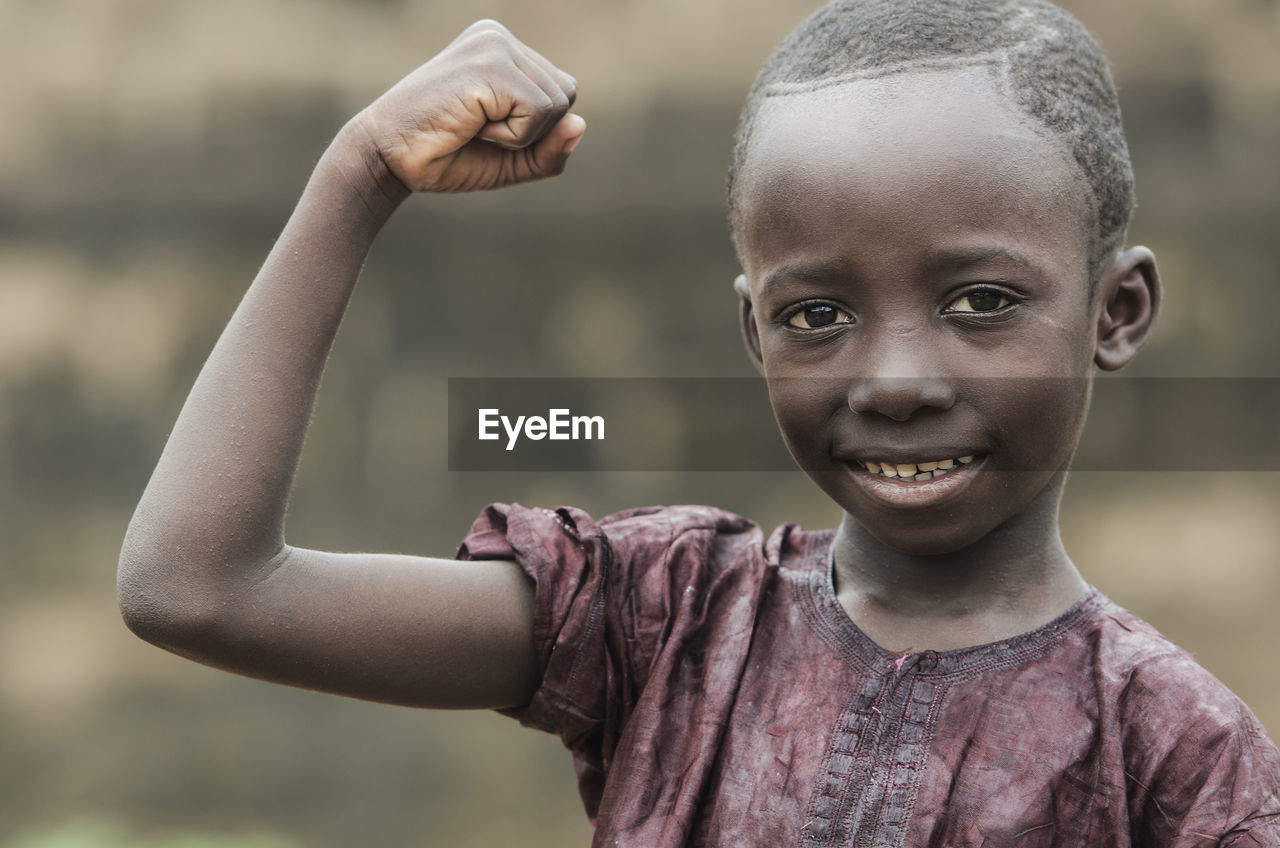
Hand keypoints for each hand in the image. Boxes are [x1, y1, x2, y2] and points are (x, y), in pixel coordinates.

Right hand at [351, 20, 584, 193]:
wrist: (389, 158)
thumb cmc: (447, 156)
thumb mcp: (513, 161)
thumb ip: (552, 150)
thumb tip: (581, 124)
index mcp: (503, 49)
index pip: (562, 92)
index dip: (538, 129)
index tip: (487, 129)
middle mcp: (499, 38)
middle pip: (566, 96)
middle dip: (534, 131)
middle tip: (480, 130)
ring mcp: (494, 46)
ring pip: (557, 105)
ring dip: (520, 135)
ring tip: (474, 126)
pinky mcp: (489, 64)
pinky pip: (538, 113)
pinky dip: (512, 136)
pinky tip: (473, 125)